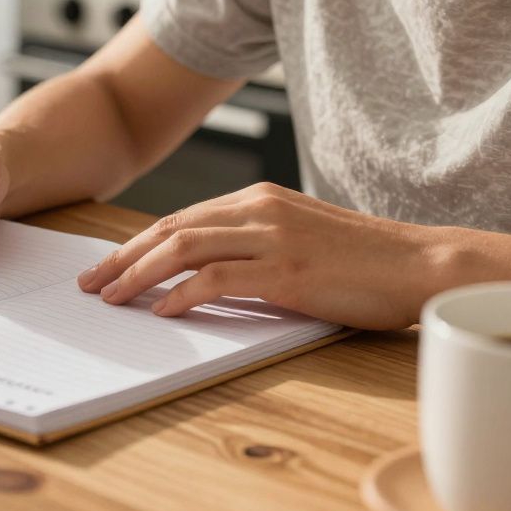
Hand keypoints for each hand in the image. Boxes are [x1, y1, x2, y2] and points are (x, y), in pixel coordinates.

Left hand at [77, 183, 439, 329]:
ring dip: (139, 275)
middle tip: (89, 282)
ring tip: (112, 298)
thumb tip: (200, 275)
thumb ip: (250, 246)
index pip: (180, 220)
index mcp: (257, 199)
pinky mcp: (287, 269)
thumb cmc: (361, 260)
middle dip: (122, 257)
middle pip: (169, 229)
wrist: (421, 264)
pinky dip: (182, 294)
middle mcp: (258, 210)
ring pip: (183, 248)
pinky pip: (217, 278)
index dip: (136, 244)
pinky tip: (162, 311)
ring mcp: (272, 237)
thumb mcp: (296, 238)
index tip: (106, 265)